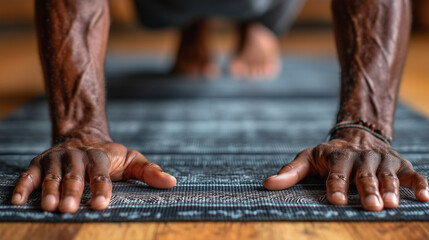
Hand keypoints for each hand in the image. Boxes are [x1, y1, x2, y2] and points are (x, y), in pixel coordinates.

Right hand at [11, 137, 176, 212]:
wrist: (83, 136)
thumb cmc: (111, 156)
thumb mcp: (131, 160)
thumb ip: (149, 171)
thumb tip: (172, 182)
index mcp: (100, 156)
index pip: (101, 173)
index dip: (101, 188)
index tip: (101, 205)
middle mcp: (76, 156)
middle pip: (75, 174)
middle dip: (73, 191)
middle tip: (71, 209)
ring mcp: (56, 159)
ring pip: (52, 175)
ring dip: (49, 190)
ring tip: (49, 207)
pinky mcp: (39, 164)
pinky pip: (28, 175)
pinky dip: (23, 187)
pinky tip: (18, 201)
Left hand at [263, 128, 428, 210]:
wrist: (357, 135)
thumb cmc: (329, 154)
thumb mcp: (308, 158)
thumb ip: (290, 171)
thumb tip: (267, 185)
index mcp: (337, 157)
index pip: (336, 173)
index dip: (336, 186)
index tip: (336, 200)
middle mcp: (361, 158)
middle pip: (363, 175)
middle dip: (366, 190)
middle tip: (371, 206)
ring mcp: (382, 161)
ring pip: (387, 175)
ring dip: (391, 188)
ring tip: (392, 203)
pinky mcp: (400, 165)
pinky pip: (414, 174)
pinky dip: (421, 183)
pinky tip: (425, 196)